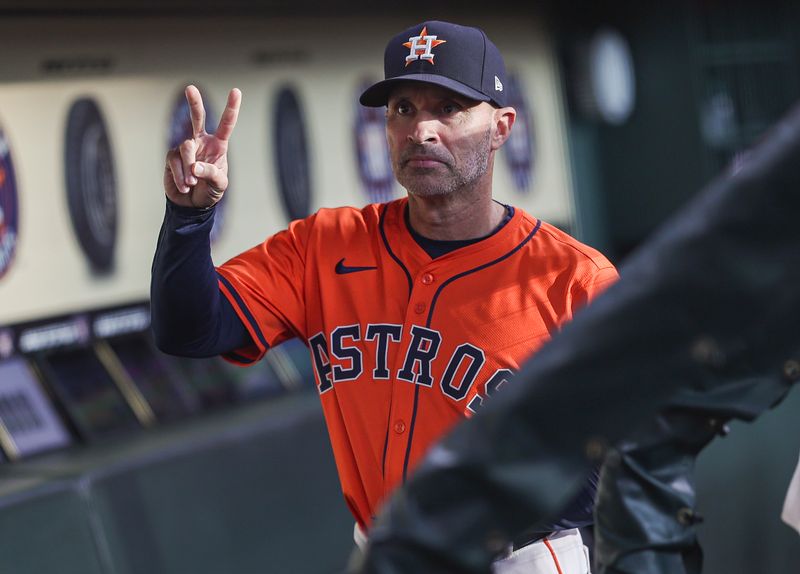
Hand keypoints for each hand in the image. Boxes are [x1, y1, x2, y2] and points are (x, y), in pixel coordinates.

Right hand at [164, 85, 240, 208]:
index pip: (226, 125)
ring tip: (192, 183)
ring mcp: (185, 148)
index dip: (231, 108)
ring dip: (189, 168)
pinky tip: (184, 186)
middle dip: (194, 103)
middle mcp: (201, 142)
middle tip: (190, 88)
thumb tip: (195, 167)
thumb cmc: (210, 191)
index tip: (236, 91)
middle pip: (197, 118)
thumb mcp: (219, 185)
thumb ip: (211, 174)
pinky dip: (180, 176)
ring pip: (186, 147)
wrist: (192, 205)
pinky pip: (175, 161)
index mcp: (218, 146)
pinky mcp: (172, 157)